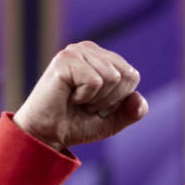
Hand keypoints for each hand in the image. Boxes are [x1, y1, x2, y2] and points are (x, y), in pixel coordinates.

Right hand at [13, 40, 147, 151]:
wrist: (46, 135)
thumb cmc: (75, 125)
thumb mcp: (112, 121)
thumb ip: (132, 111)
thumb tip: (138, 98)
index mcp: (102, 57)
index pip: (132, 76)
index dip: (118, 100)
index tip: (96, 106)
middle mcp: (89, 49)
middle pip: (126, 75)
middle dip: (109, 100)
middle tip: (86, 104)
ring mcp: (76, 51)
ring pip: (112, 77)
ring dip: (96, 100)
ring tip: (76, 100)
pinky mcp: (65, 59)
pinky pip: (95, 81)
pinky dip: (84, 97)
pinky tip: (68, 96)